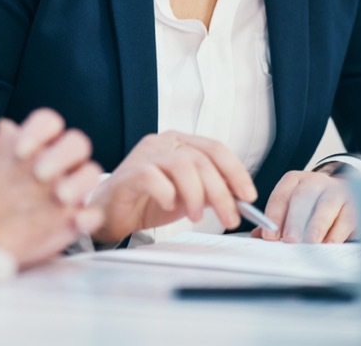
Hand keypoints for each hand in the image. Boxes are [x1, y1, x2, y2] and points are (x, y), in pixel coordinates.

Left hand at [0, 109, 103, 268]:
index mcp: (36, 143)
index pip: (49, 122)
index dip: (39, 130)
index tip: (19, 150)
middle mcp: (58, 162)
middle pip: (76, 143)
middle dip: (62, 154)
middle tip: (39, 173)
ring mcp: (69, 190)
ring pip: (90, 173)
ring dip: (79, 182)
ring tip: (59, 197)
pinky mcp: (74, 220)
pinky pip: (93, 214)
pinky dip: (89, 216)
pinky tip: (76, 221)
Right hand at [88, 131, 256, 245]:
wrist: (113, 214)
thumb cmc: (148, 202)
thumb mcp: (189, 196)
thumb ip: (210, 191)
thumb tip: (239, 198)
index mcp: (180, 142)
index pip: (215, 148)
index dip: (236, 172)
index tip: (248, 196)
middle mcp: (163, 142)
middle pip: (202, 160)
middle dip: (221, 192)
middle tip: (229, 217)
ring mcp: (145, 155)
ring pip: (183, 165)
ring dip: (196, 195)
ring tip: (196, 217)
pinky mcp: (130, 172)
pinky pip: (154, 177)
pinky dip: (168, 194)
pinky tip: (170, 206)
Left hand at [253, 170, 356, 242]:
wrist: (346, 197)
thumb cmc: (312, 207)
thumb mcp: (293, 209)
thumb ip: (276, 222)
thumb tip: (257, 237)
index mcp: (295, 180)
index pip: (282, 194)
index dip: (274, 215)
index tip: (269, 235)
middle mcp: (316, 181)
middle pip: (303, 197)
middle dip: (295, 220)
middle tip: (289, 240)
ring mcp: (337, 191)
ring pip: (327, 206)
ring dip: (317, 226)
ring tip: (310, 243)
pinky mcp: (355, 205)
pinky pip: (346, 218)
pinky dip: (337, 233)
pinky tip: (329, 244)